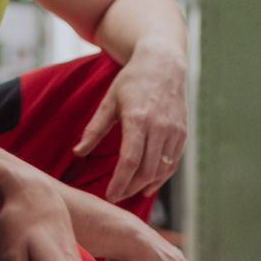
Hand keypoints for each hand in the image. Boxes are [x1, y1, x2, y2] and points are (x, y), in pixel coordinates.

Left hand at [74, 41, 187, 202]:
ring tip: (130, 192)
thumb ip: (94, 129)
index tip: (110, 196)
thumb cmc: (132, 81)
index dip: (119, 183)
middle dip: (130, 188)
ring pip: (161, 170)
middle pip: (146, 170)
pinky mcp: (182, 133)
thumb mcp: (109, 101)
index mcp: (137, 119)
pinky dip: (160, 177)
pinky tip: (148, 185)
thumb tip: (78, 152)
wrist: (163, 63)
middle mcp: (159, 127)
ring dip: (145, 185)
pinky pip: (172, 163)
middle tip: (117, 196)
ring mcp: (173, 131)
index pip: (129, 161)